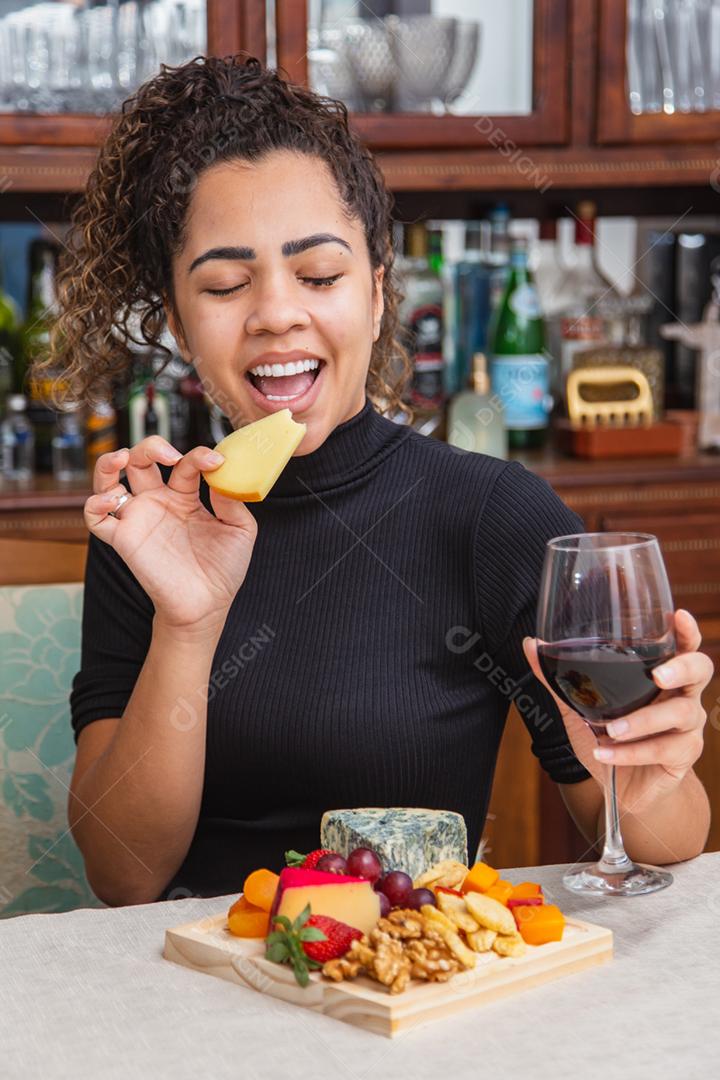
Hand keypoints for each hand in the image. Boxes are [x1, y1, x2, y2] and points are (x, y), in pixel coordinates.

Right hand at [84, 436, 257, 633]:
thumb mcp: (240, 530)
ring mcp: (139, 519)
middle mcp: (159, 503)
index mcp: (185, 497)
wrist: (207, 606)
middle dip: (150, 446)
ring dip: (109, 463)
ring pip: (109, 480)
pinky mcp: (124, 540)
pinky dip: (95, 504)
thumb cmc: (223, 569)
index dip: (198, 456)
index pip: (184, 465)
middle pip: (141, 461)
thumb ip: (232, 500)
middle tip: (169, 454)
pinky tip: (112, 499)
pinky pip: (96, 518)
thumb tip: (222, 474)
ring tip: (122, 457)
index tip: (216, 462)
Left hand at [523, 609, 713, 814]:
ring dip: (642, 720)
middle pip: (700, 670)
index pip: (682, 645)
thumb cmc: (609, 738)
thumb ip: (559, 677)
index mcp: (661, 673)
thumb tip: (531, 644)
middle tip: (657, 675)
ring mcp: (687, 725)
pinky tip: (605, 753)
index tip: (678, 615)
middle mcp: (681, 694)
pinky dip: (630, 752)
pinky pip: (663, 749)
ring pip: (680, 713)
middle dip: (681, 668)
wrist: (624, 789)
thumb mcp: (579, 707)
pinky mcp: (683, 755)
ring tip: (610, 730)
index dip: (686, 630)